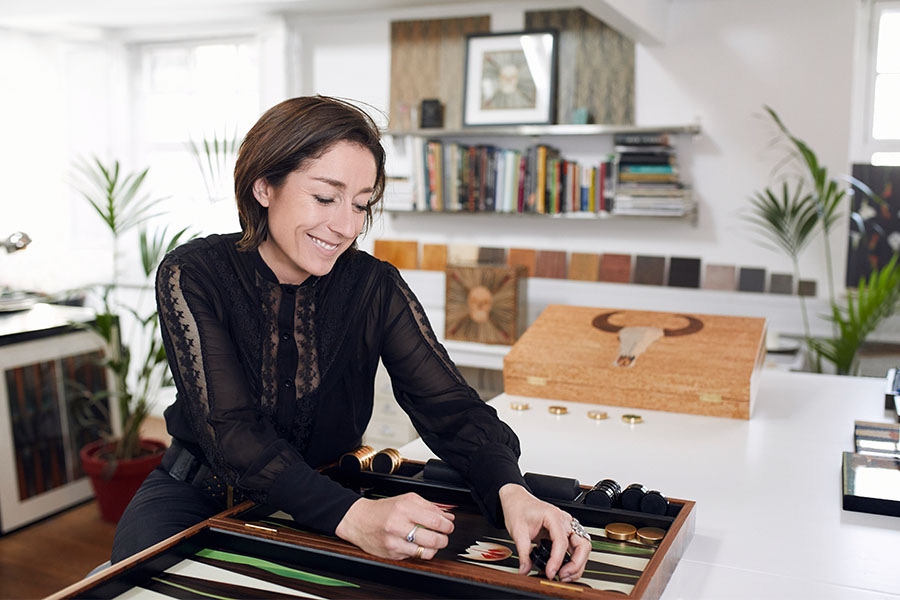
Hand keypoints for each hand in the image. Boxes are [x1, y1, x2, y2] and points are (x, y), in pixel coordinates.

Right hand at [334, 492, 454, 560]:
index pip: (435, 519)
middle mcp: (398, 525)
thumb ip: (428, 506)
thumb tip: (447, 515)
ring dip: (435, 548)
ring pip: (426, 551)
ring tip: (433, 542)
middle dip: (444, 538)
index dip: (447, 524)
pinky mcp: (392, 553)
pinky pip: (414, 557)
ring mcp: (394, 541)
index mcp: (404, 508)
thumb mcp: (406, 500)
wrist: (358, 520)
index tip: (449, 525)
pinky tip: (418, 545)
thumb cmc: (383, 510)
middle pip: (433, 538)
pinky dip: (421, 552)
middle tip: (444, 535)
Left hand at [498, 483, 590, 581]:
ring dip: (577, 564)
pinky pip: (575, 547)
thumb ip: (523, 553)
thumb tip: (525, 570)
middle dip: (576, 565)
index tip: (550, 573)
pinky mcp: (565, 532)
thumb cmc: (519, 508)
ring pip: (583, 547)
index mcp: (553, 516)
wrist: (516, 499)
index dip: (557, 560)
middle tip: (562, 577)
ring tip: (563, 576)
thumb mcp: (517, 531)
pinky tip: (563, 568)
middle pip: (582, 545)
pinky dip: (573, 560)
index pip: (561, 541)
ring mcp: (567, 526)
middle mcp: (564, 521)